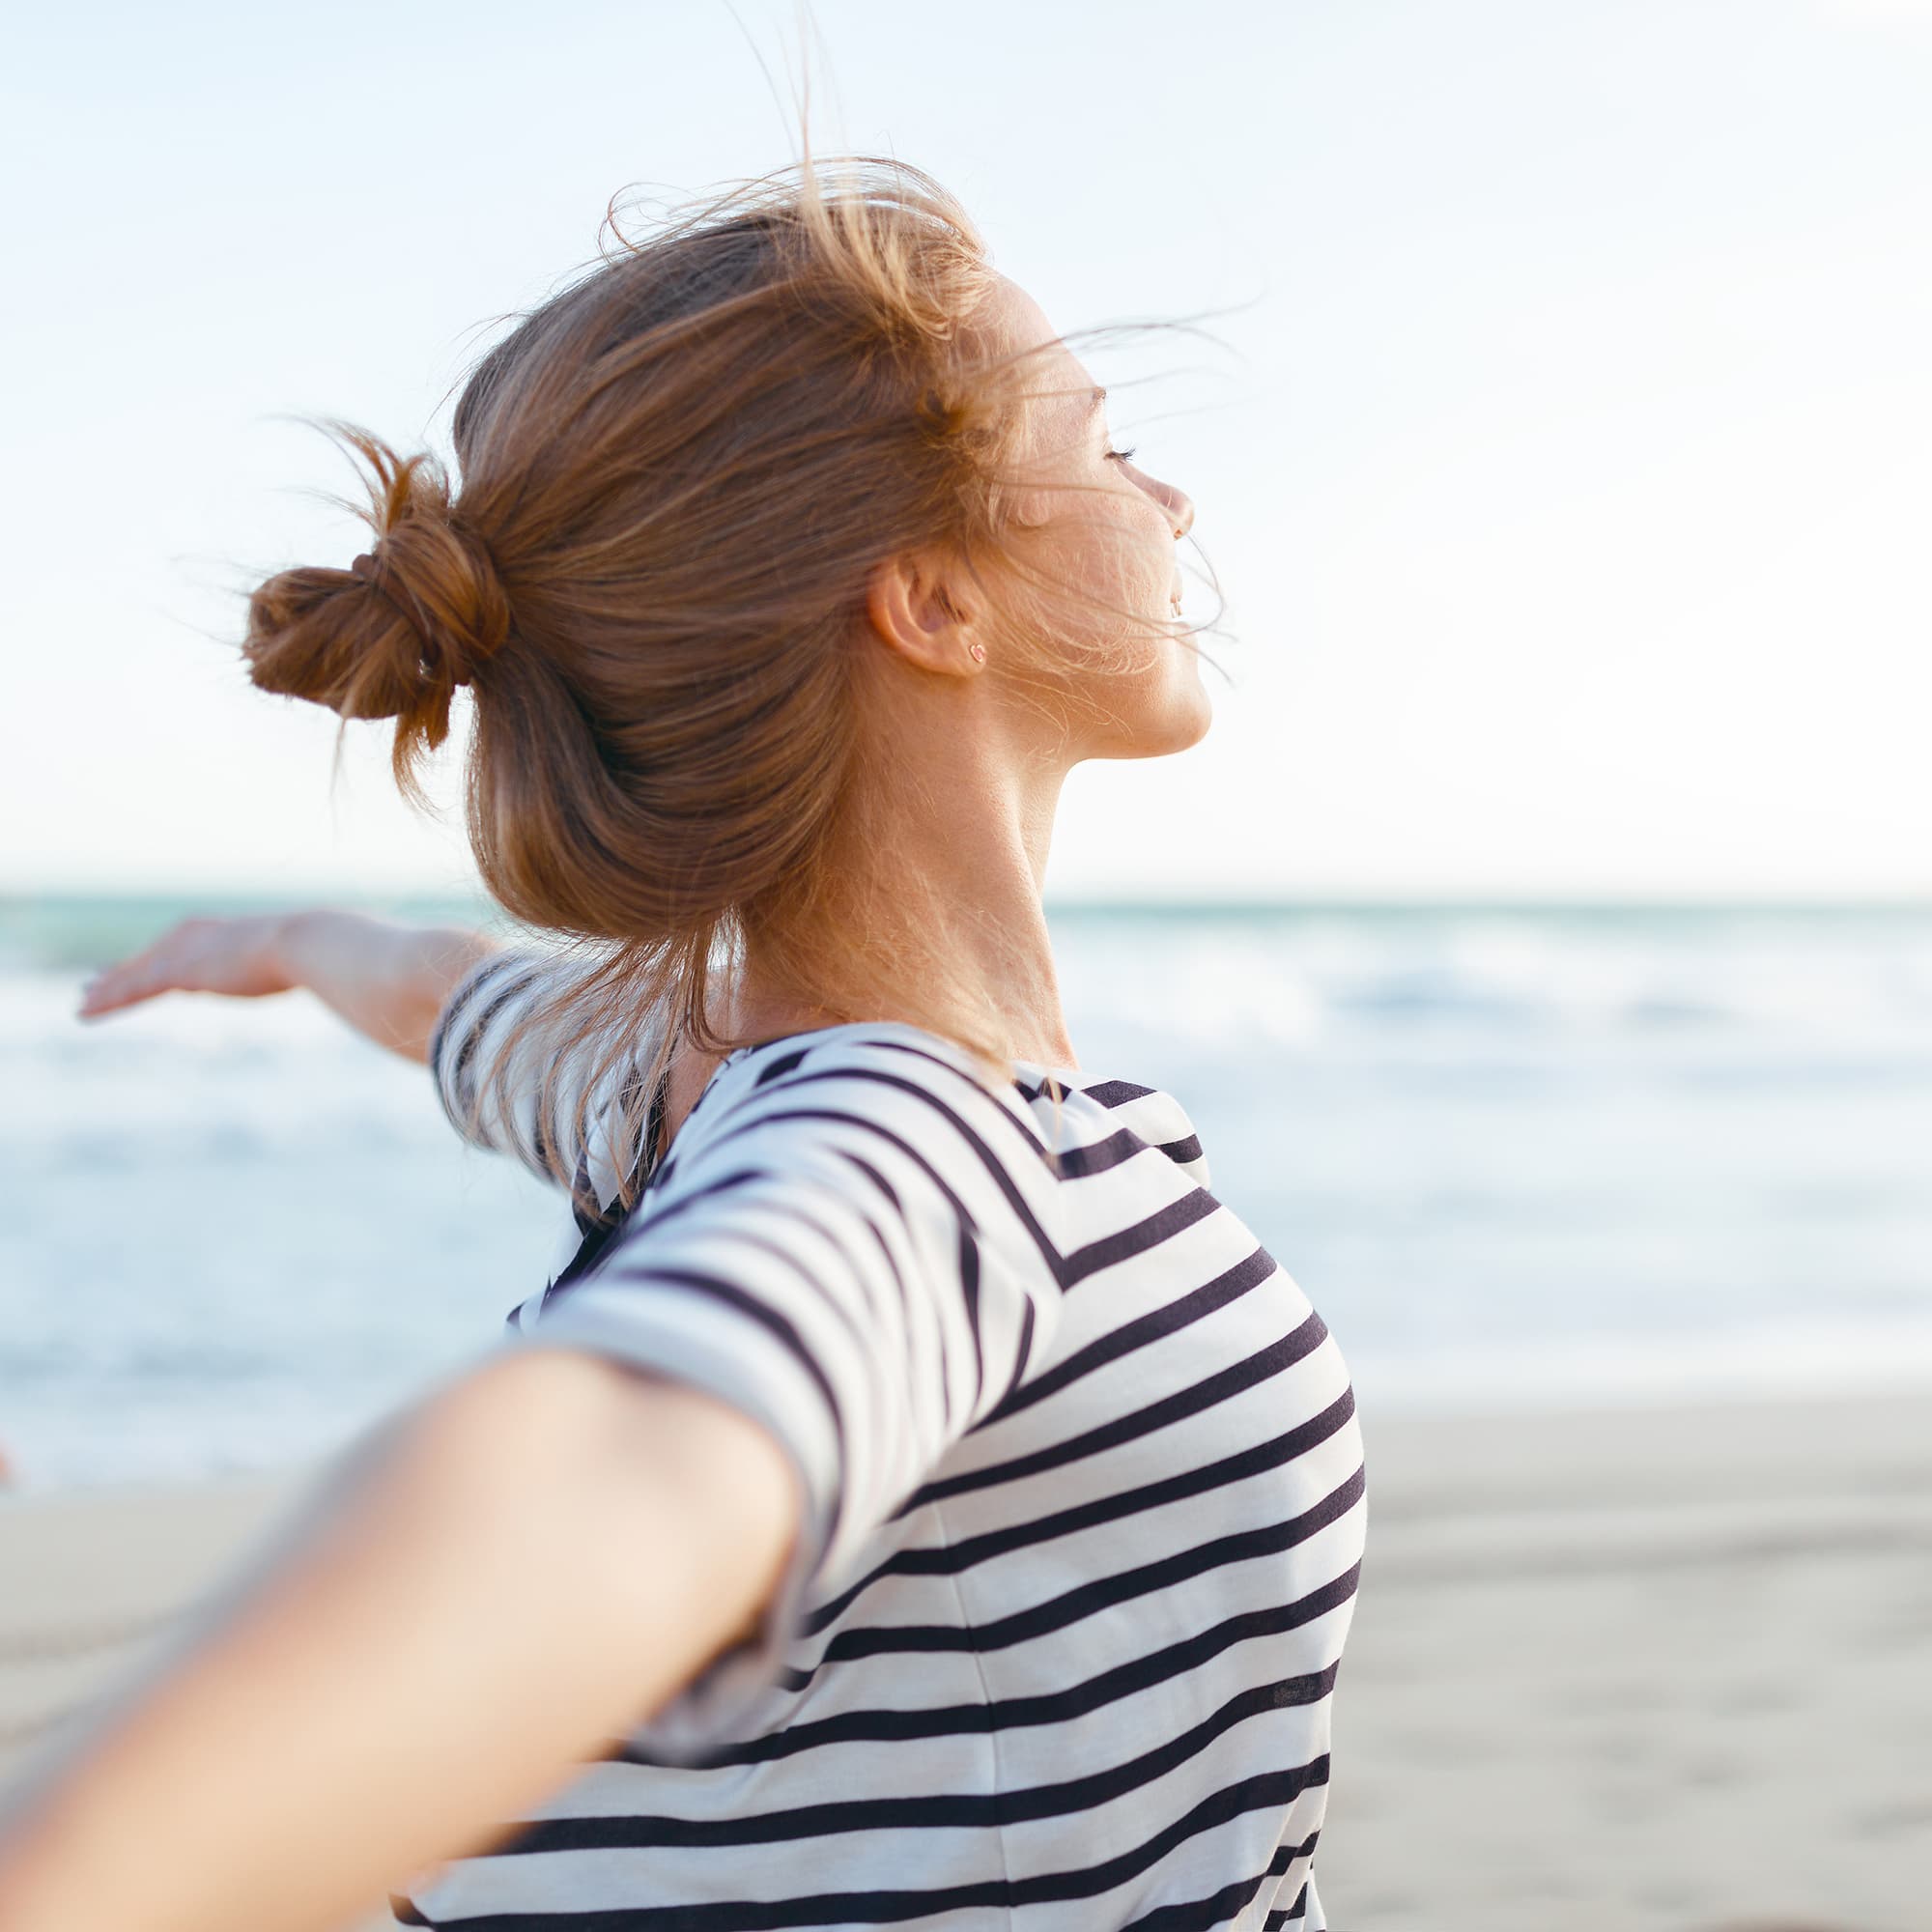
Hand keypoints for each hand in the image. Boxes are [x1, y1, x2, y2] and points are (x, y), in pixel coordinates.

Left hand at [75, 914, 298, 1019]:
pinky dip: (109, 1002)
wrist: (302, 943)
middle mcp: (187, 938)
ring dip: (104, 994)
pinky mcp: (178, 972)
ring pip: (131, 978)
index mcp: (209, 931)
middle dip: (115, 977)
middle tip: (88, 989)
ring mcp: (181, 954)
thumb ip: (260, 966)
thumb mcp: (275, 959)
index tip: (126, 973)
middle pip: (142, 962)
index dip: (143, 965)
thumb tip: (274, 972)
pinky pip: (133, 990)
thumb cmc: (302, 951)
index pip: (167, 952)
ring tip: (80, 1008)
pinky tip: (87, 1012)